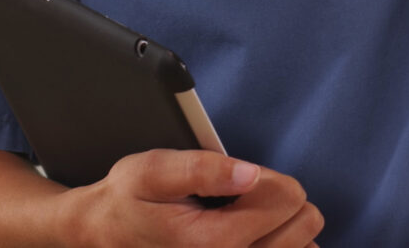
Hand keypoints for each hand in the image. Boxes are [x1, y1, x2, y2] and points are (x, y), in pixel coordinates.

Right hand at [51, 148, 323, 247]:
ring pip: (303, 246)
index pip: (287, 198)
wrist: (103, 238)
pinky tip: (253, 235)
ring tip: (245, 217)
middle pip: (304, 225)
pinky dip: (280, 243)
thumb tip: (250, 173)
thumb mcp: (152, 172)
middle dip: (280, 200)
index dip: (267, 177)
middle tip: (242, 197)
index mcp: (215, 241)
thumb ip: (202, 169)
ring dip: (283, 225)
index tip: (240, 178)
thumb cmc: (127, 203)